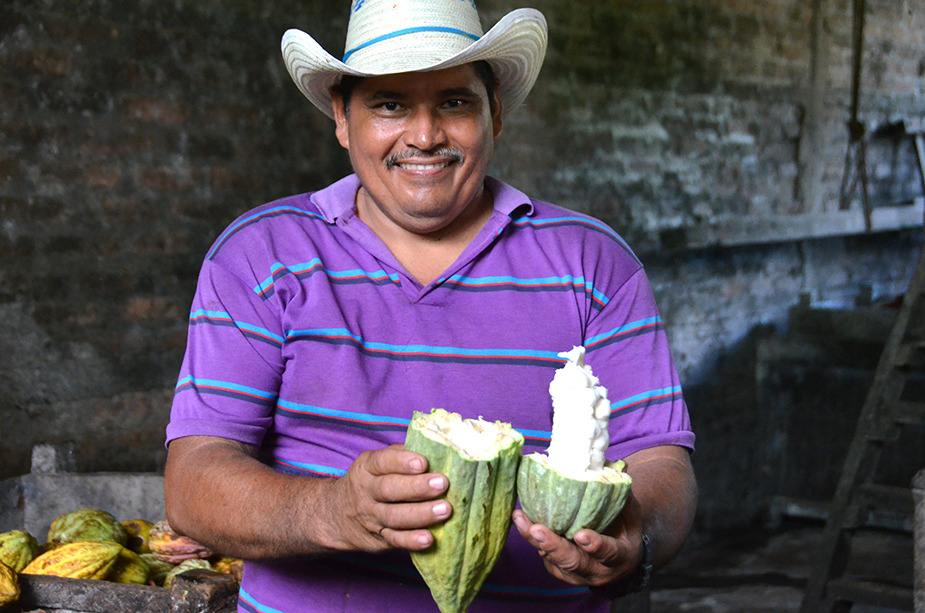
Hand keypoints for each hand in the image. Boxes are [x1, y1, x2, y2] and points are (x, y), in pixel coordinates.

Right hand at [328, 444, 451, 552]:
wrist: (337, 515)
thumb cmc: (370, 482)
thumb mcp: (376, 463)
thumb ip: (401, 455)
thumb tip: (435, 448)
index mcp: (367, 468)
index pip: (382, 462)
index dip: (402, 462)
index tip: (423, 462)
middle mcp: (366, 492)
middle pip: (390, 489)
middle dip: (417, 487)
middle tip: (442, 484)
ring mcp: (372, 517)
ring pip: (395, 516)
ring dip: (422, 514)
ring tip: (445, 509)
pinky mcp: (379, 539)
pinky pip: (395, 540)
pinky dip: (412, 541)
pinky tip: (429, 539)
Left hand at [511, 495, 643, 587]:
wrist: (619, 560)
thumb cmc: (624, 530)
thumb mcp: (630, 514)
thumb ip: (620, 495)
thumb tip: (607, 465)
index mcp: (620, 557)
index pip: (609, 553)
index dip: (595, 545)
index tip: (580, 535)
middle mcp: (596, 571)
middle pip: (573, 562)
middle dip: (554, 546)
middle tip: (537, 529)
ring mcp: (576, 574)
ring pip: (553, 560)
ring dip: (535, 540)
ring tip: (520, 519)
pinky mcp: (560, 571)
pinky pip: (544, 556)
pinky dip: (532, 539)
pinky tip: (521, 521)